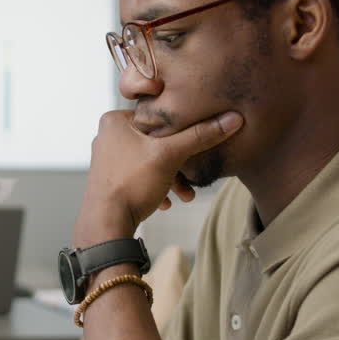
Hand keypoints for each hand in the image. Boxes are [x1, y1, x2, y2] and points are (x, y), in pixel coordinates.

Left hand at [73, 109, 242, 247]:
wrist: (105, 224)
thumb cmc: (132, 184)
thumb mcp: (171, 155)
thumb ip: (201, 136)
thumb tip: (232, 119)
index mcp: (115, 120)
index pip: (157, 115)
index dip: (180, 130)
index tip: (196, 145)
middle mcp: (107, 135)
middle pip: (155, 140)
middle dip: (179, 161)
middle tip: (192, 177)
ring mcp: (107, 157)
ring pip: (150, 160)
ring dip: (171, 177)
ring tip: (185, 194)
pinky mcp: (110, 178)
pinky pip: (139, 175)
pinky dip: (155, 186)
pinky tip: (167, 202)